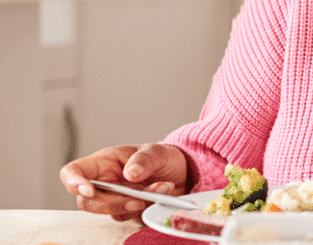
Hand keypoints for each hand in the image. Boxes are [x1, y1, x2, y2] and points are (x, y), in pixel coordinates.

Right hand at [59, 143, 190, 221]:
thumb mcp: (157, 151)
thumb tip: (130, 174)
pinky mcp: (129, 212)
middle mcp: (104, 183)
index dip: (73, 182)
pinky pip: (131, 217)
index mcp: (103, 163)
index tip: (88, 191)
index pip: (72, 172)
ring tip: (163, 187)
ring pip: (111, 212)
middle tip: (139, 199)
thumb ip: (144, 159)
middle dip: (112, 203)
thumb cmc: (161, 158)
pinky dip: (148, 209)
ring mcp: (116, 199)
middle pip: (88, 201)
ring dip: (137, 204)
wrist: (183, 173)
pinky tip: (164, 195)